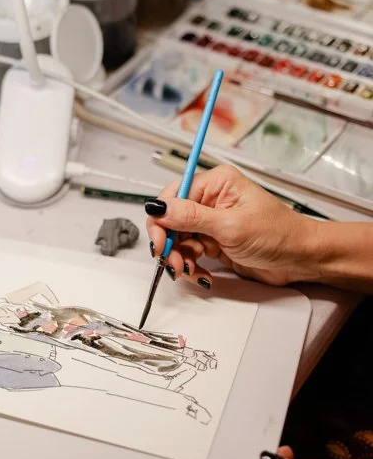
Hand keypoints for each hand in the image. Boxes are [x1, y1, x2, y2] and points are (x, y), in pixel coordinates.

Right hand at [145, 165, 321, 287]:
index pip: (173, 196)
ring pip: (178, 240)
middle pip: (171, 220)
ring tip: (191, 271)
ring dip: (180, 259)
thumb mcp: (230, 226)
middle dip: (170, 244)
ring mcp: (212, 222)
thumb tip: (159, 208)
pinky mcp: (214, 242)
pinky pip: (190, 253)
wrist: (300, 258)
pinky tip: (202, 274)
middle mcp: (211, 200)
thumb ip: (191, 217)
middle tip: (175, 263)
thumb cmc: (278, 234)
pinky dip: (191, 266)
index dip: (162, 220)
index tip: (160, 242)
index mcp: (216, 183)